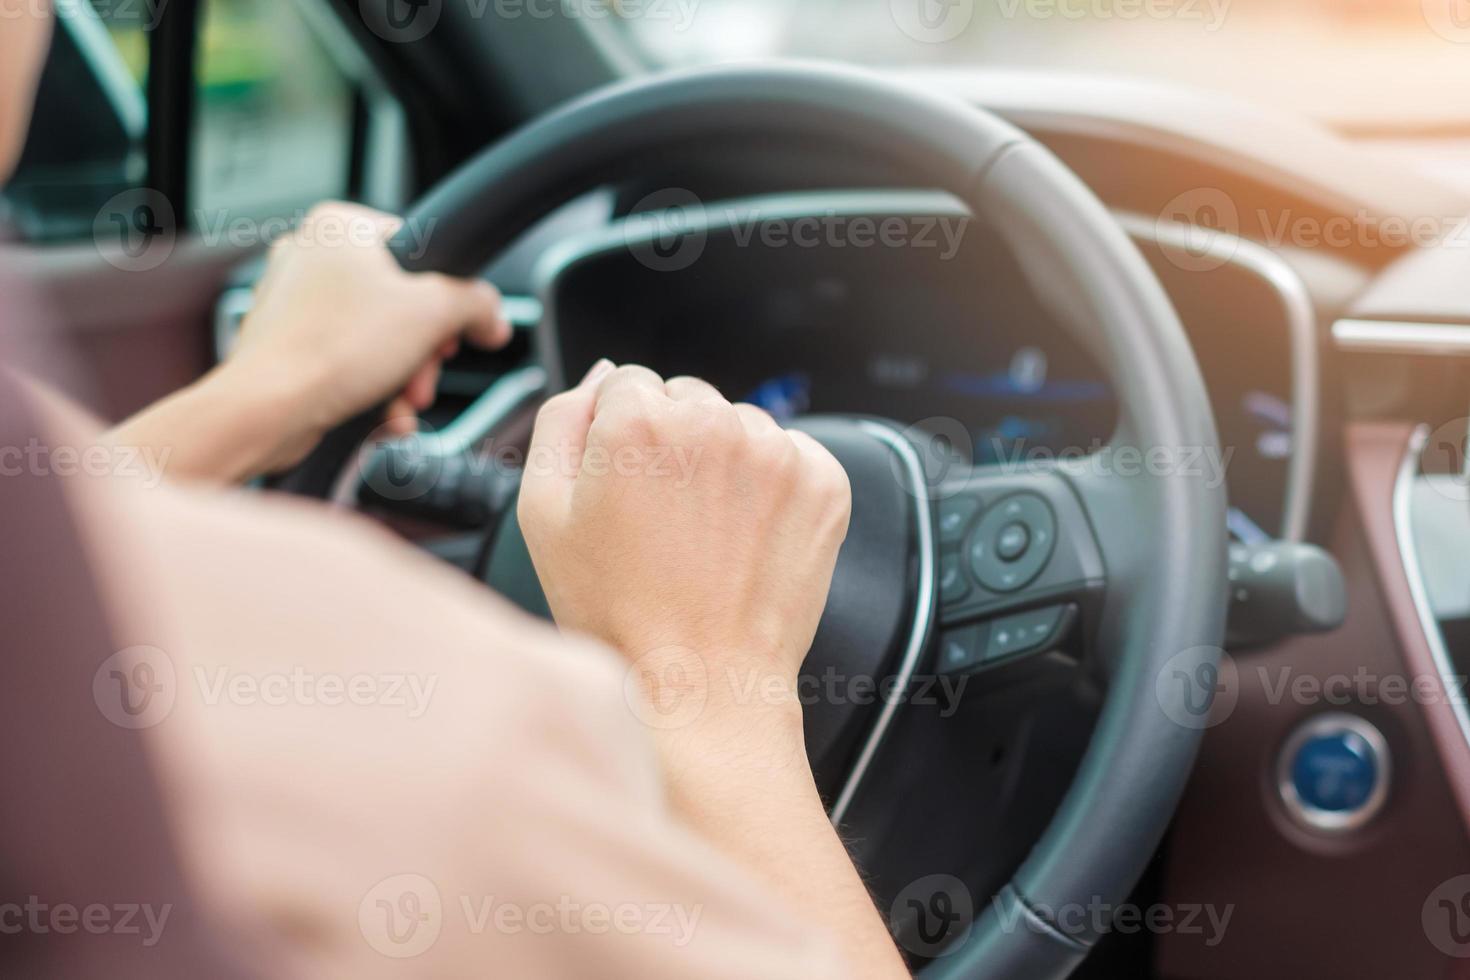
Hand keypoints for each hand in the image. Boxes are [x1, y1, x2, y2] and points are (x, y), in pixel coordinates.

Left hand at [226, 201, 509, 471]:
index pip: (422, 248)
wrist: (267, 409)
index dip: (450, 295)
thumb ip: (476, 304)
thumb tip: (493, 316)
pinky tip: (384, 413)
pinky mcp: (285, 343)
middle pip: (401, 300)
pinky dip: (371, 387)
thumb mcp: (434, 314)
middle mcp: (311, 254)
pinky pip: (347, 360)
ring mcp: (293, 299)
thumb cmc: (333, 350)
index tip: (457, 330)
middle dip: (423, 350)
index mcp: (341, 226)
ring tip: (404, 400)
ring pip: (375, 335)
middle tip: (426, 373)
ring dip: (402, 375)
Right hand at [517, 361, 851, 729]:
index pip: (627, 384)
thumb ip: (560, 421)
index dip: (618, 440)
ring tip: (705, 536)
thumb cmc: (614, 611)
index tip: (625, 491)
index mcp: (639, 420)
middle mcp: (714, 422)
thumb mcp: (543, 514)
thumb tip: (602, 374)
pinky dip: (772, 487)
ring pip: (739, 425)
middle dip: (673, 443)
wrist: (699, 685)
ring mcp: (776, 452)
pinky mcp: (823, 483)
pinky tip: (745, 538)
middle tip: (663, 521)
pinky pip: (791, 455)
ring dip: (725, 462)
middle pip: (686, 398)